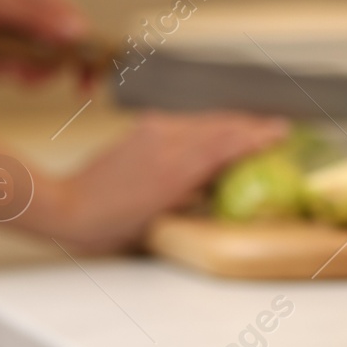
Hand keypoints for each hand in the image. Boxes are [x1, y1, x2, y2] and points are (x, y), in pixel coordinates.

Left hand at [0, 0, 90, 81]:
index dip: (85, 65)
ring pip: (11, 70)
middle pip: (47, 63)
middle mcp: (31, 21)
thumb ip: (41, 17)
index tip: (82, 90)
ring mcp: (7, 34)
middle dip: (24, 71)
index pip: (81, 38)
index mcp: (47, 4)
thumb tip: (79, 32)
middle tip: (11, 70)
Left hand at [0, 113, 288, 252]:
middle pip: (221, 125)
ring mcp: (155, 131)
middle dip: (251, 126)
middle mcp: (169, 142)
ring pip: (204, 120)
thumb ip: (190, 199)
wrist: (63, 206)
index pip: (229, 143)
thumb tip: (214, 188)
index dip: (259, 136)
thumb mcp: (157, 222)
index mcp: (177, 169)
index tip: (283, 133)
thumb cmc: (108, 226)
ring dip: (230, 124)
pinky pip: (185, 122)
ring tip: (250, 129)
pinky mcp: (144, 128)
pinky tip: (211, 133)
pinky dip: (206, 126)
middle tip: (276, 128)